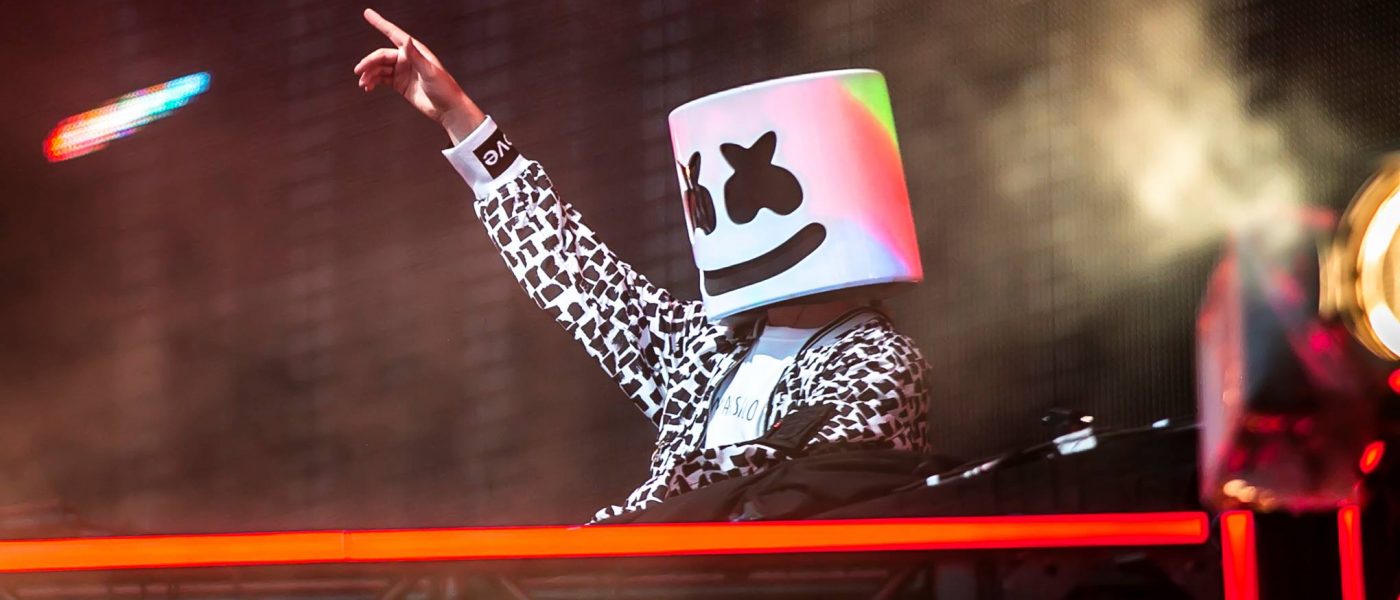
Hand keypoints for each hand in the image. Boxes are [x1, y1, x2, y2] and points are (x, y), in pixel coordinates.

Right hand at [354, 8, 485, 142]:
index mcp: (415, 51)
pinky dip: (373, 82)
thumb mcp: (429, 71)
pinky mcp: (400, 83)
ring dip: (369, 74)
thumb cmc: (444, 88)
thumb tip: (407, 39)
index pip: (394, 34)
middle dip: (368, 62)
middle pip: (381, 56)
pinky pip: (382, 79)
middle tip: (359, 71)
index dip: (380, 23)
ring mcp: (402, 71)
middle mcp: (407, 59)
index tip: (367, 14)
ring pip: (379, 68)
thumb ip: (416, 56)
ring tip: (364, 84)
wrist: (447, 109)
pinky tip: (368, 87)